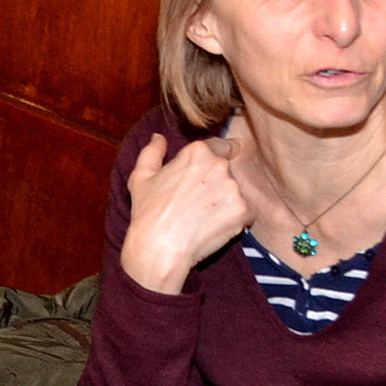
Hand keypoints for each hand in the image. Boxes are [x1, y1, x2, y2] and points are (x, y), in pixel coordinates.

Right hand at [120, 134, 253, 294]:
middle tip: (199, 201)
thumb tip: (159, 138)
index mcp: (197, 152)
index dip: (222, 153)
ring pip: (236, 191)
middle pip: (228, 170)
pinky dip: (233, 219)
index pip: (221, 146)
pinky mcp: (243, 210)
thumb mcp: (141, 177)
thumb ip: (152, 152)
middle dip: (218, 182)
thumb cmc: (148, 212)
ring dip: (226, 201)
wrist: (160, 247)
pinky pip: (244, 211)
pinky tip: (213, 226)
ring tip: (204, 216)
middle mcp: (219, 165)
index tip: (220, 163)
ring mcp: (233, 188)